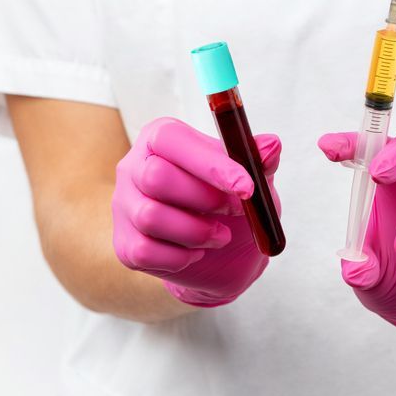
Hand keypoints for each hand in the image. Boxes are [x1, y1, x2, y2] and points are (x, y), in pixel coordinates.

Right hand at [112, 117, 281, 306]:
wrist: (221, 253)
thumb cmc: (229, 203)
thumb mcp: (251, 179)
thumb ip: (259, 162)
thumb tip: (271, 145)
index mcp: (160, 138)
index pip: (172, 139)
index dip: (210, 163)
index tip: (246, 187)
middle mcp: (134, 167)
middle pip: (155, 177)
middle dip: (204, 198)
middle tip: (236, 210)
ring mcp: (124, 206)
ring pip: (150, 216)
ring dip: (197, 232)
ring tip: (220, 235)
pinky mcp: (124, 244)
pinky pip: (145, 251)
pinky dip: (180, 257)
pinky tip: (196, 252)